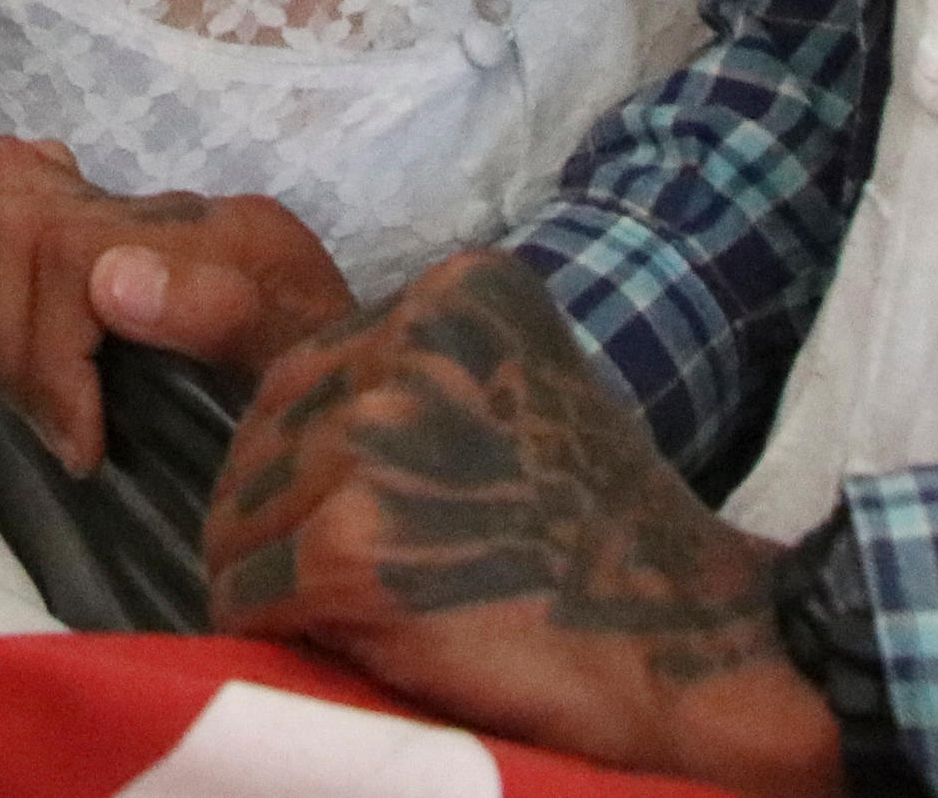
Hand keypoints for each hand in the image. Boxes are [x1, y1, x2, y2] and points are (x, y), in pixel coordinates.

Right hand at [0, 137, 350, 476]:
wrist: (353, 386)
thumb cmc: (329, 394)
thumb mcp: (304, 366)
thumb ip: (223, 316)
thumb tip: (110, 281)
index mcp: (225, 235)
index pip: (75, 252)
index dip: (52, 359)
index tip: (84, 448)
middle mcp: (171, 207)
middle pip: (18, 217)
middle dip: (13, 341)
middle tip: (62, 430)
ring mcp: (135, 208)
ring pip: (2, 197)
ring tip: (48, 401)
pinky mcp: (111, 228)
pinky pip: (13, 184)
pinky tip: (17, 307)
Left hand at [207, 252, 838, 797]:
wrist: (697, 645)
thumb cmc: (607, 538)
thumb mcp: (520, 395)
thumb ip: (414, 382)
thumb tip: (284, 428)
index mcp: (456, 293)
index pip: (303, 371)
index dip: (317, 459)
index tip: (376, 512)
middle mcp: (408, 345)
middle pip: (261, 438)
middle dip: (287, 515)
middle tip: (363, 577)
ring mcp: (377, 441)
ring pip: (240, 516)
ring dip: (278, 576)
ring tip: (364, 613)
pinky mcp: (350, 545)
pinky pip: (247, 592)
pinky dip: (278, 631)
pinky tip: (354, 643)